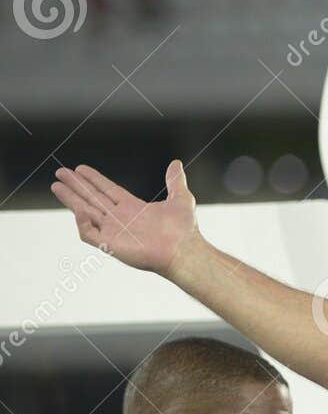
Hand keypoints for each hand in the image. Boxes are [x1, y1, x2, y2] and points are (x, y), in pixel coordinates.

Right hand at [50, 159, 200, 276]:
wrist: (184, 251)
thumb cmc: (185, 230)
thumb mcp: (181, 199)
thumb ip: (175, 181)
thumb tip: (177, 163)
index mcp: (133, 208)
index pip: (108, 191)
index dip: (94, 179)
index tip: (80, 168)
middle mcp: (121, 219)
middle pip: (92, 198)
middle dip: (76, 186)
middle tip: (60, 172)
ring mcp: (114, 231)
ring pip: (85, 212)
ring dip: (71, 199)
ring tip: (56, 185)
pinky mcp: (110, 244)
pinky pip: (88, 233)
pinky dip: (81, 221)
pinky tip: (78, 209)